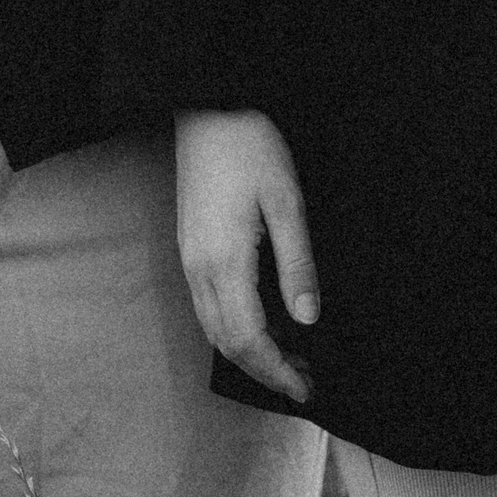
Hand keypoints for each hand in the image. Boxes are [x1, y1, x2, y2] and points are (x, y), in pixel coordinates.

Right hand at [175, 110, 319, 403]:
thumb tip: (307, 318)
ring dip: (247, 352)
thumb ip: (297, 262)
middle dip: (264, 369)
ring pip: (212, 328)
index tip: (306, 387)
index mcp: (224, 261)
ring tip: (289, 357)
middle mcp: (199, 269)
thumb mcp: (286, 200)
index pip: (248, 338)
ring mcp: (188, 259)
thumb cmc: (250, 147)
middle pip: (226, 343)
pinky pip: (206, 306)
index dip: (277, 370)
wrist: (208, 108)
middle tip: (304, 379)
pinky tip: (260, 322)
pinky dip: (232, 329)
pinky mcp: (188, 247)